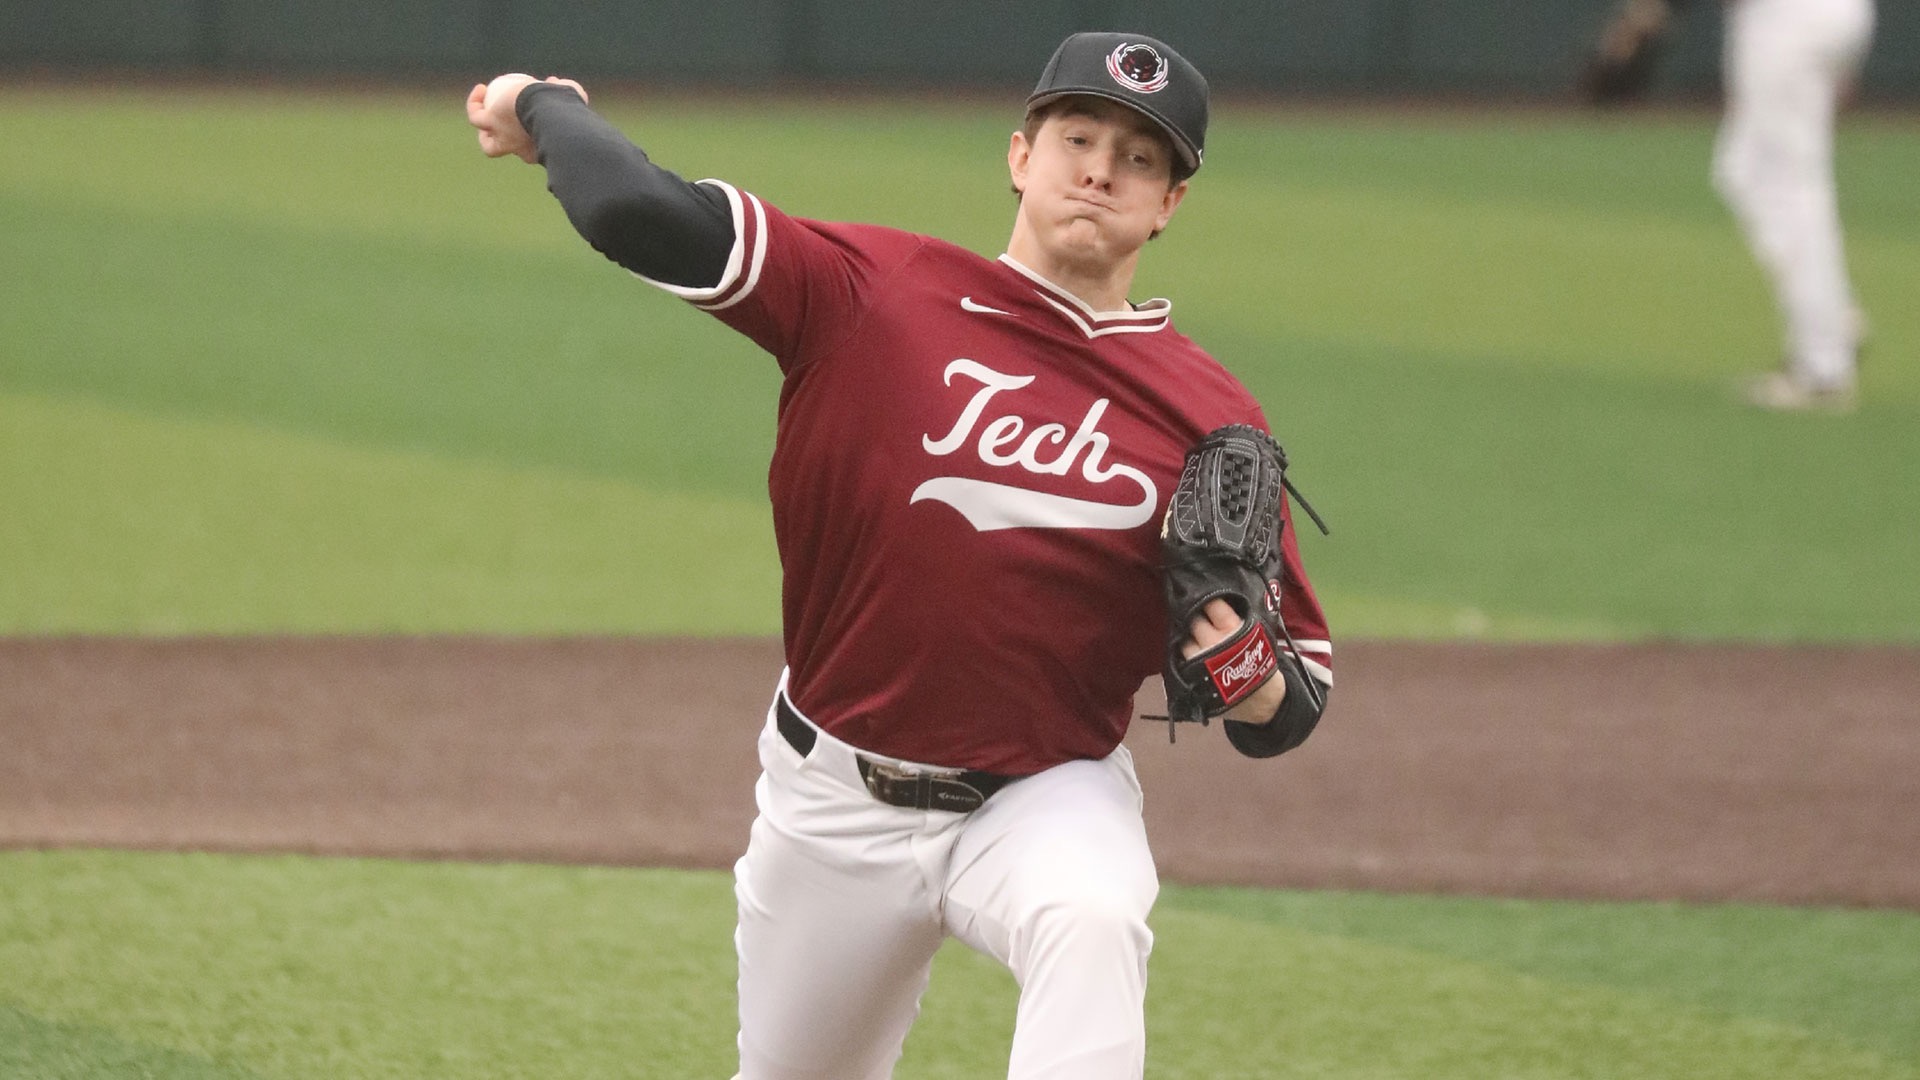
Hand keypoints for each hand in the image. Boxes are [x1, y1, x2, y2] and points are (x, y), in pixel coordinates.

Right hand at [465, 74, 587, 163]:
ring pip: (486, 141)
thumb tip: (555, 82)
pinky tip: (481, 89)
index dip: (528, 135)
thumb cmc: (564, 108)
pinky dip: (474, 103)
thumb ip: (564, 90)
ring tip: (484, 102)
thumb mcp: (569, 98)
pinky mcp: (489, 123)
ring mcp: (502, 138)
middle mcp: (519, 149)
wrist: (550, 111)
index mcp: (538, 150)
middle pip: (503, 150)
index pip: (528, 149)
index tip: (533, 119)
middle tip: (499, 122)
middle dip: (498, 141)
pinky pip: (475, 116)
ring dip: (483, 123)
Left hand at [1182, 598, 1287, 723]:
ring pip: (1184, 640)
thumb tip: (1217, 601)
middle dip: (1196, 618)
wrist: (1261, 702)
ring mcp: (1198, 661)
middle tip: (1201, 619)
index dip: (1207, 600)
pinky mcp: (1190, 677)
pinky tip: (1193, 654)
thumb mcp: (1256, 636)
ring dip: (1188, 638)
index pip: (1212, 604)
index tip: (1205, 598)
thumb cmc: (1260, 665)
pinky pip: (1181, 659)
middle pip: (1194, 621)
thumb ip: (1236, 619)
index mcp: (1232, 629)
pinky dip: (1186, 654)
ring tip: (1197, 640)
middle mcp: (1212, 643)